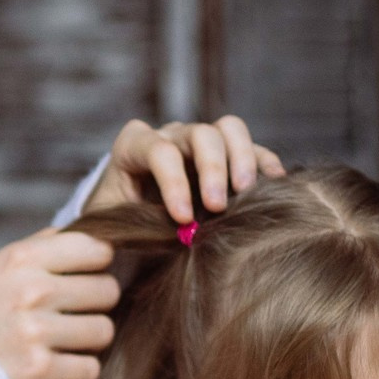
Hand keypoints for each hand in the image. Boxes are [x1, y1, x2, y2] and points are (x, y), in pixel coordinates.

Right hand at [0, 227, 119, 378]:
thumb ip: (44, 247)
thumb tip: (96, 233)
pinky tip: (58, 366)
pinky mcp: (38, 370)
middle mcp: (30, 290)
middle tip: (73, 314)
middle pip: (108, 291)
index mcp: (22, 257)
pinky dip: (78, 372)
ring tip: (64, 341)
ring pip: (103, 331)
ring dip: (89, 340)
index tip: (83, 278)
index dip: (97, 265)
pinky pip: (90, 369)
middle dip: (95, 304)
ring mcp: (35, 331)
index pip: (98, 248)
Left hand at [84, 116, 287, 223]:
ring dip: (240, 158)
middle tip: (216, 207)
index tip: (182, 218)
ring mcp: (201, 145)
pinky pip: (252, 148)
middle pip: (199, 133)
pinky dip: (264, 162)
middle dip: (210, 168)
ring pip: (228, 129)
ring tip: (245, 192)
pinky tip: (273, 182)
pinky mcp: (228, 159)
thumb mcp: (105, 231)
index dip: (172, 181)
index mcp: (133, 148)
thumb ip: (111, 230)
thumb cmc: (114, 234)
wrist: (131, 235)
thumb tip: (116, 248)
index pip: (158, 150)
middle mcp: (170, 138)